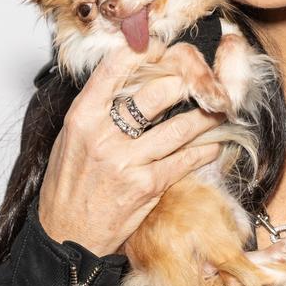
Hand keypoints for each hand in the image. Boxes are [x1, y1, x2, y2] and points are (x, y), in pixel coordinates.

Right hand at [38, 41, 225, 255]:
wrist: (67, 236)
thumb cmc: (69, 186)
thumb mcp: (72, 139)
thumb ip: (98, 108)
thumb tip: (131, 78)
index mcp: (82, 117)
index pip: (116, 68)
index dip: (147, 51)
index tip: (165, 48)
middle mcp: (103, 135)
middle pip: (157, 92)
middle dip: (186, 83)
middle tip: (201, 80)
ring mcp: (126, 161)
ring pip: (180, 127)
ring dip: (205, 116)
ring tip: (218, 108)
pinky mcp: (146, 186)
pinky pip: (185, 160)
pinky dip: (205, 150)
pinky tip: (214, 144)